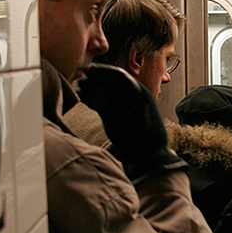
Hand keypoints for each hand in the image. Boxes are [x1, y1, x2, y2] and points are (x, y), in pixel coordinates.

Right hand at [78, 63, 186, 182]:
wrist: (151, 161)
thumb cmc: (136, 143)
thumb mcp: (118, 123)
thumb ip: (106, 103)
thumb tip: (96, 87)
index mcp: (140, 95)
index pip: (119, 76)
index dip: (102, 72)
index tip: (87, 71)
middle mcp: (139, 98)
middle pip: (115, 83)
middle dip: (97, 81)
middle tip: (80, 81)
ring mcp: (135, 107)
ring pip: (114, 93)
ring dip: (98, 91)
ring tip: (81, 91)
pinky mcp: (131, 116)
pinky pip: (114, 103)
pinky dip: (101, 101)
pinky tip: (87, 101)